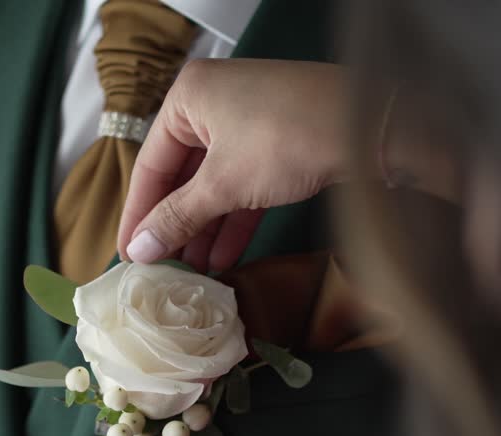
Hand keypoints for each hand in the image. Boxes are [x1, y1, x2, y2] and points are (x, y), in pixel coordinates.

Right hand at [118, 59, 349, 272]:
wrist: (371, 125)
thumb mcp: (225, 183)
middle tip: (161, 268)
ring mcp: (250, 122)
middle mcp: (216, 103)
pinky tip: (223, 258)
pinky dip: (233, 220)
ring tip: (192, 273)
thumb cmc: (291, 136)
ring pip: (215, 184)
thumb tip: (140, 249)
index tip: (129, 254)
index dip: (139, 213)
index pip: (151, 163)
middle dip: (176, 225)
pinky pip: (243, 185)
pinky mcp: (279, 143)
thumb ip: (179, 217)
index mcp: (189, 96)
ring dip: (204, 229)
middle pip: (182, 175)